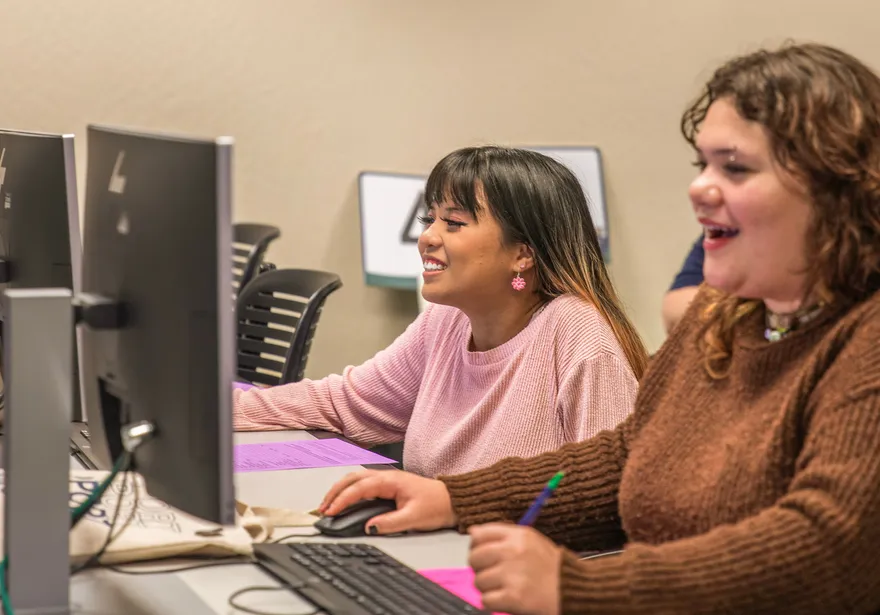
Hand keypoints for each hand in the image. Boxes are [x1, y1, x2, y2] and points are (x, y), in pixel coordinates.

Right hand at [319, 469, 456, 533]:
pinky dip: (349, 491)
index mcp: (391, 481)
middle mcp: (387, 477)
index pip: (359, 488)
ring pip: (356, 479)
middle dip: (334, 492)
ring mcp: (387, 480)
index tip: (330, 511)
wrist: (453, 500)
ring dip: (340, 490)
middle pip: (353, 478)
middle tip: (322, 508)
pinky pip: (363, 484)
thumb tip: (369, 527)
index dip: (342, 500)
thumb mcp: (414, 518)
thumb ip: (390, 523)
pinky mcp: (389, 486)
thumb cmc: (437, 505)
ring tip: (328, 504)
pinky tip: (345, 500)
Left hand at [468, 523, 561, 614]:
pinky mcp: (513, 597)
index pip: (479, 535)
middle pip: (474, 558)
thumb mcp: (530, 540)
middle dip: (480, 568)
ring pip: (478, 581)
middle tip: (493, 574)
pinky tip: (505, 598)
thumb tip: (472, 532)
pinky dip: (493, 603)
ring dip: (488, 588)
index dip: (476, 546)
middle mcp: (513, 551)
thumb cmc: (550, 567)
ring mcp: (512, 574)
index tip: (482, 554)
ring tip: (503, 587)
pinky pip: (485, 600)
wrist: (570, 590)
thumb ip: (502, 534)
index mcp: (518, 535)